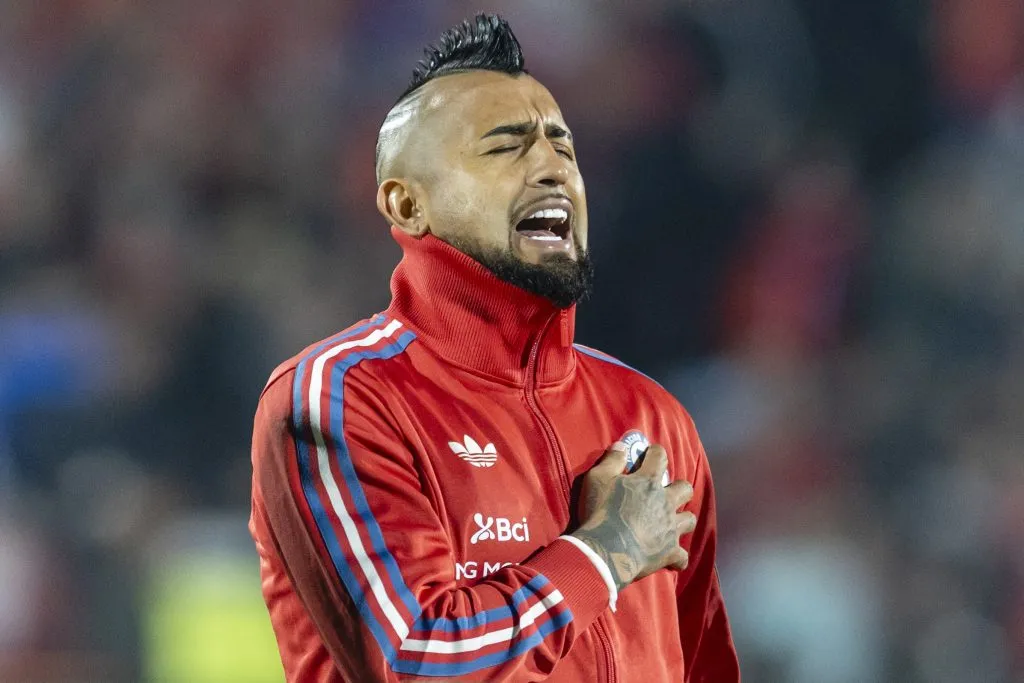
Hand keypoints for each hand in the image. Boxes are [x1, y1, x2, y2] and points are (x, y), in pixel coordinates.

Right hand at [571, 439, 696, 591]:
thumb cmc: (601, 511)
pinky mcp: (670, 552)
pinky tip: (670, 558)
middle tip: (665, 493)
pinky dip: (677, 557)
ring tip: (671, 523)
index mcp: (648, 482)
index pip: (659, 457)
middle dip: (678, 489)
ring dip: (681, 520)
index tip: (650, 454)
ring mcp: (670, 528)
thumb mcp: (597, 479)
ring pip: (689, 520)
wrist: (606, 550)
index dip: (655, 453)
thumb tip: (622, 446)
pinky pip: (682, 557)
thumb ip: (611, 460)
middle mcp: (665, 502)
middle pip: (685, 489)